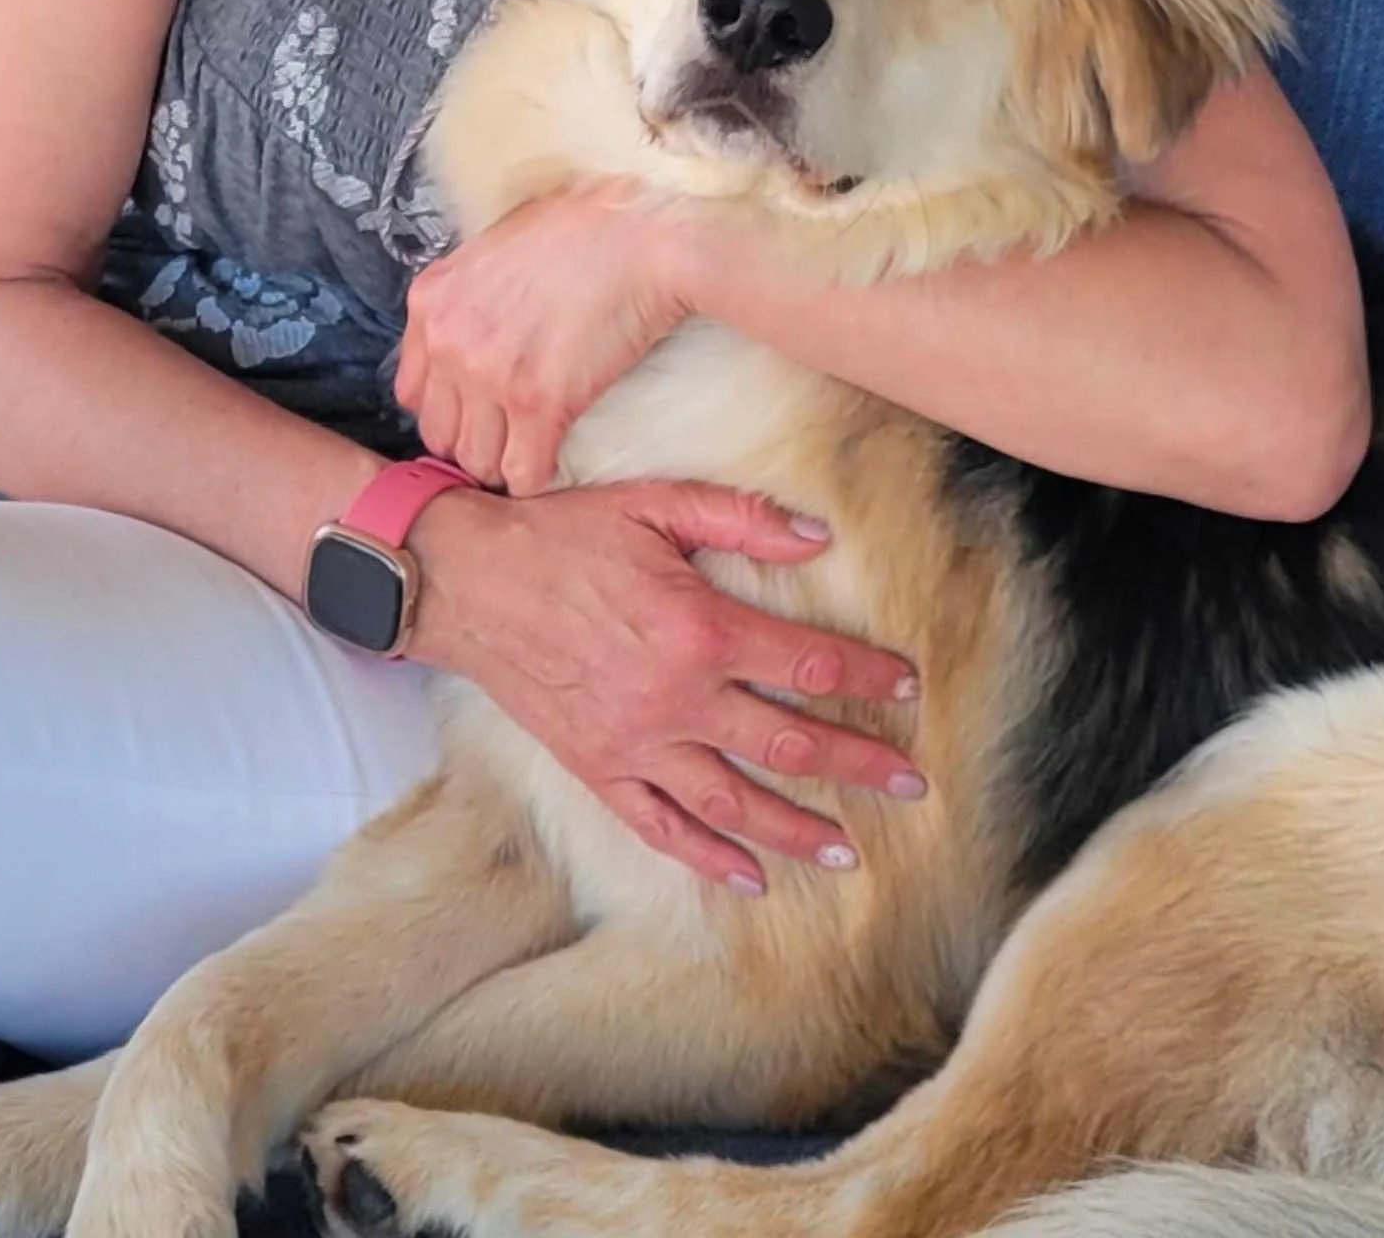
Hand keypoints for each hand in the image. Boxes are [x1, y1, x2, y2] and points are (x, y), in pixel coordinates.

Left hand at [395, 183, 693, 495]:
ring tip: (531, 451)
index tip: (477, 411)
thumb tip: (470, 328)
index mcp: (432, 300)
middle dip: (472, 440)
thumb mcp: (497, 245)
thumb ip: (468, 291)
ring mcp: (488, 373)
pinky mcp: (537, 401)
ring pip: (475, 460)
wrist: (644, 237)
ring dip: (503, 463)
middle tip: (507, 437)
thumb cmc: (584, 231)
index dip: (449, 407)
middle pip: (439, 432)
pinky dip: (536, 476)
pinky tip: (553, 461)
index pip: (413, 391)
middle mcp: (449, 340)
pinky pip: (522, 472)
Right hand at [402, 476, 923, 895]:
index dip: (866, 678)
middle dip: (859, 767)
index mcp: (699, 629)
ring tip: (850, 853)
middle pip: (788, 745)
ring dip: (798, 831)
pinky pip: (661, 828)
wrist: (469, 582)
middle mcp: (676, 699)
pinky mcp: (599, 770)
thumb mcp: (654, 505)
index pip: (806, 664)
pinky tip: (750, 878)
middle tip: (914, 785)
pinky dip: (707, 860)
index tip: (906, 688)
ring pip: (734, 805)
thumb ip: (741, 518)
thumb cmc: (563, 535)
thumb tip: (819, 535)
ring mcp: (636, 744)